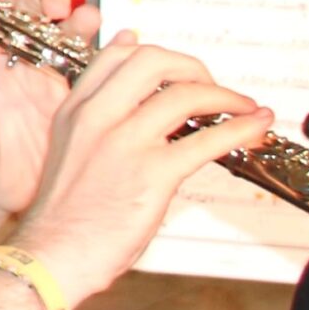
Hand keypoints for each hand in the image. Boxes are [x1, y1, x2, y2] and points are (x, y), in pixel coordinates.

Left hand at [0, 0, 102, 216]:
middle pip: (36, 12)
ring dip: (81, 22)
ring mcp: (48, 76)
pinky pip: (95, 70)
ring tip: (90, 19)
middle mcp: (17, 57)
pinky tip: (124, 42)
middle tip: (58, 3)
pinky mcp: (74, 100)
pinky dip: (112, 53)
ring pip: (68, 36)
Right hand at [8, 34, 269, 302]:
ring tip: (243, 108)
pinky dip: (240, 130)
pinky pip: (206, 141)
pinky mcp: (151, 174)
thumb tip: (124, 92)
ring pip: (184, 94)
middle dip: (194, 67)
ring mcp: (124, 143)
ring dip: (226, 96)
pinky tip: (255, 129)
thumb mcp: (69, 149)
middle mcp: (97, 117)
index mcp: (75, 110)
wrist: (54, 254)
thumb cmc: (65, 214)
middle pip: (153, 61)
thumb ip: (94, 117)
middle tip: (212, 87)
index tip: (181, 69)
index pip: (117, 55)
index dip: (158, 55)